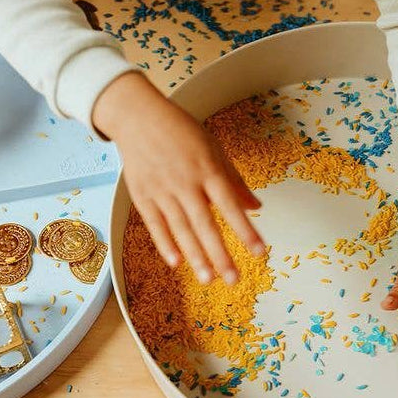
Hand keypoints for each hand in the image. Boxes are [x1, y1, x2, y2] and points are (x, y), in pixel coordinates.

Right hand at [94, 72, 265, 284]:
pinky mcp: (143, 196)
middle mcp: (185, 183)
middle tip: (234, 279)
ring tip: (208, 280)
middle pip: (205, 224)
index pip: (230, 205)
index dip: (245, 230)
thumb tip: (256, 206)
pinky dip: (165, 244)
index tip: (259, 252)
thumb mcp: (213, 149)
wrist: (138, 117)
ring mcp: (162, 191)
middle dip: (220, 254)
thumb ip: (234, 180)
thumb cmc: (181, 132)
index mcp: (207, 169)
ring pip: (181, 230)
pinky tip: (176, 263)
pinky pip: (155, 225)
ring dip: (195, 257)